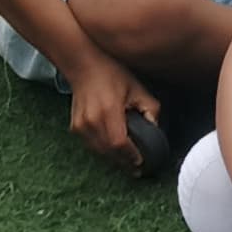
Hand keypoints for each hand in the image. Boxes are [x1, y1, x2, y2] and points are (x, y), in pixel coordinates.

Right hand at [66, 50, 157, 171]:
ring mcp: (80, 126)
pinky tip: (113, 149)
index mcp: (108, 111)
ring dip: (113, 158)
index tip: (141, 163)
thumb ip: (150, 109)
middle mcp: (91, 122)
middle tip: (137, 167)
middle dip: (124, 161)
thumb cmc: (112, 73)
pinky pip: (91, 146)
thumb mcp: (137, 87)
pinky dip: (103, 150)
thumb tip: (156, 128)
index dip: (131, 156)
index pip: (119, 143)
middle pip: (109, 152)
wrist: (83, 65)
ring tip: (128, 160)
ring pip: (99, 152)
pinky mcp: (75, 128)